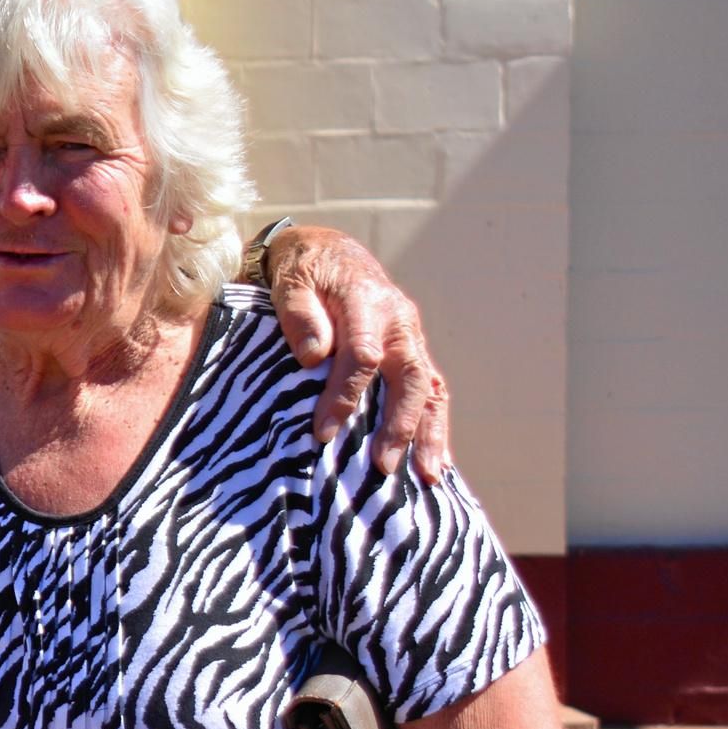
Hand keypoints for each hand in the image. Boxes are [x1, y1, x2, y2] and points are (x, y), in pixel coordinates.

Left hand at [266, 225, 450, 478]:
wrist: (329, 252)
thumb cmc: (305, 271)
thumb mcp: (291, 282)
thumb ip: (299, 315)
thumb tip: (314, 356)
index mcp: (367, 302)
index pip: (363, 355)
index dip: (345, 395)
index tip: (323, 432)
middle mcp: (399, 321)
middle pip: (409, 376)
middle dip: (399, 424)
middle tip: (383, 466)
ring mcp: (412, 337)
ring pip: (430, 387)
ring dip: (430, 433)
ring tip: (428, 476)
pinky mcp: (414, 350)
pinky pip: (432, 389)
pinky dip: (435, 425)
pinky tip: (436, 460)